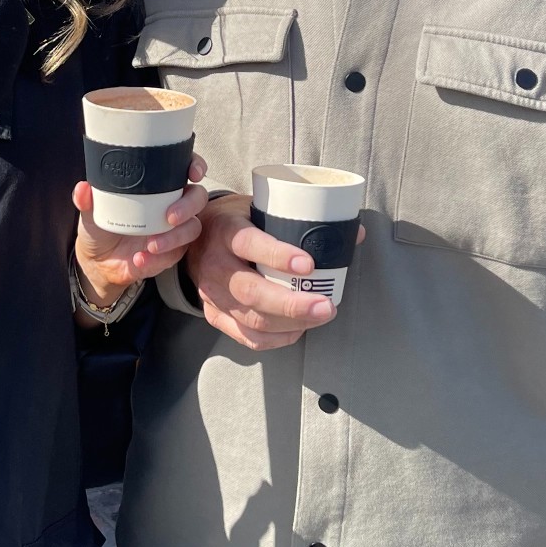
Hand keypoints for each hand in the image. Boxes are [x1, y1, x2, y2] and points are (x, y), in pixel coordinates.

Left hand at [72, 157, 207, 308]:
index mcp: (156, 187)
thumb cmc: (101, 228)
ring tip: (151, 246)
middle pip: (197, 198)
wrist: (98, 262)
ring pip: (192, 228)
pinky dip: (159, 259)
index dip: (195, 165)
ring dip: (175, 237)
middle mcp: (170, 205)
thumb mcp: (91, 213)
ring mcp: (174, 229)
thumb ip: (87, 201)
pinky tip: (140, 260)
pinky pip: (176, 254)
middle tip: (169, 217)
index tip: (192, 172)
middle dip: (188, 206)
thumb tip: (83, 188)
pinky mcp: (171, 253)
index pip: (183, 168)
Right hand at [186, 197, 362, 350]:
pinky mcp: (214, 314)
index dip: (278, 256)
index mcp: (225, 230)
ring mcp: (211, 294)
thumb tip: (355, 233)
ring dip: (290, 324)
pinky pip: (246, 336)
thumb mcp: (259, 208)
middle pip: (251, 291)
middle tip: (326, 306)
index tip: (309, 265)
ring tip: (321, 316)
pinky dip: (276, 338)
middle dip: (291, 304)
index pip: (248, 243)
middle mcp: (214, 264)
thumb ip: (301, 219)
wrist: (191, 238)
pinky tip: (298, 330)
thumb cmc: (236, 222)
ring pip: (251, 319)